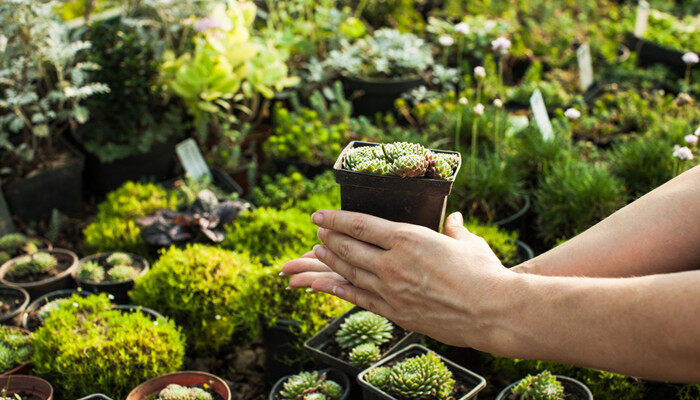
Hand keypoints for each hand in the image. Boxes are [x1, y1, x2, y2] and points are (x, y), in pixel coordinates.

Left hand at [282, 210, 516, 348]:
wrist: (492, 312)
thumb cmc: (485, 274)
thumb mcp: (469, 243)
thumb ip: (455, 230)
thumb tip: (454, 219)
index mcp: (409, 238)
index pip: (360, 225)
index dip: (336, 219)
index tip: (320, 215)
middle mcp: (393, 263)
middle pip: (349, 247)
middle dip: (330, 237)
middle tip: (319, 231)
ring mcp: (391, 290)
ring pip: (350, 272)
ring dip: (330, 260)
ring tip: (319, 250)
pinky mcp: (395, 312)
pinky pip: (358, 298)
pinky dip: (338, 289)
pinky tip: (326, 284)